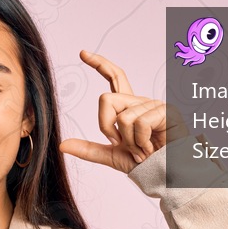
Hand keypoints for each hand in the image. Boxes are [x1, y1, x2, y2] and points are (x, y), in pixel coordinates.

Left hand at [60, 50, 189, 172]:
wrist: (166, 176)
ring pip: (122, 117)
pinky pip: (139, 123)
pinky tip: (152, 147)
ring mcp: (153, 105)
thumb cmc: (145, 164)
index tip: (82, 52)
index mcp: (129, 108)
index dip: (99, 63)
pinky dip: (141, 142)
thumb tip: (62, 145)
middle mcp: (140, 102)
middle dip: (106, 127)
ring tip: (143, 150)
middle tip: (121, 144)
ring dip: (129, 141)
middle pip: (106, 99)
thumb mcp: (112, 156)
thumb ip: (88, 149)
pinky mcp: (166, 112)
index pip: (114, 78)